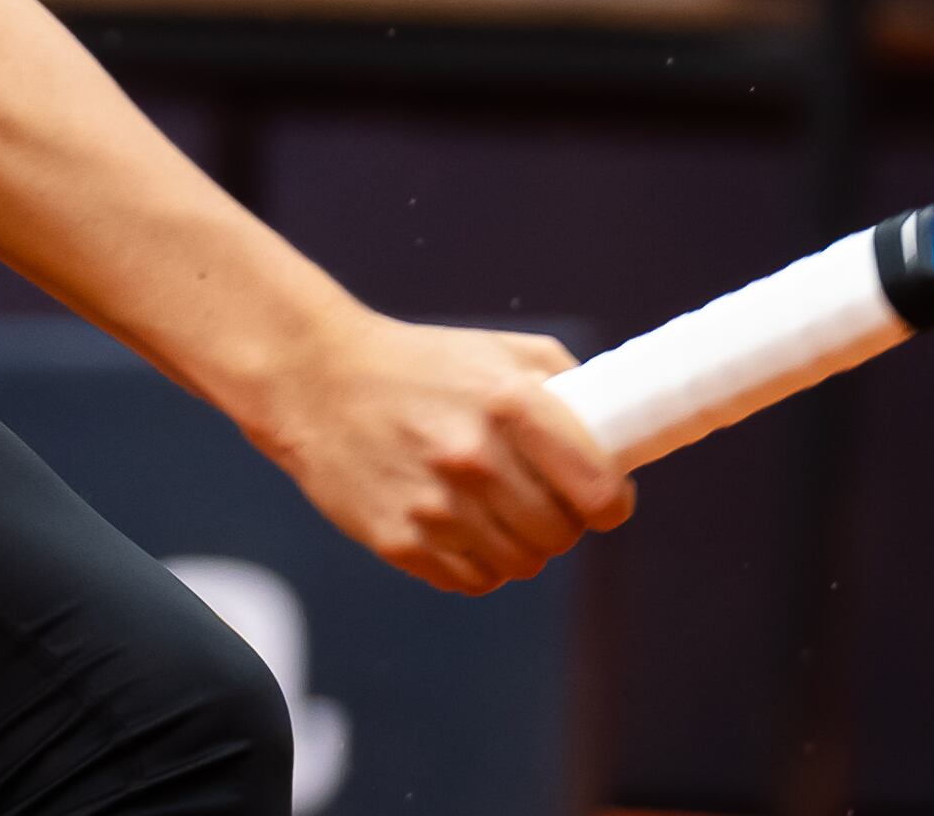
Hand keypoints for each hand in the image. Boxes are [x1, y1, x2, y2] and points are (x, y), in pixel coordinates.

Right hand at [235, 308, 634, 592]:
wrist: (316, 381)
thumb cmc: (418, 365)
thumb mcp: (499, 352)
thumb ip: (566, 388)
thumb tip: (616, 438)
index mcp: (508, 403)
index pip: (598, 490)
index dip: (611, 503)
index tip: (605, 501)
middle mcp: (474, 458)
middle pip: (561, 535)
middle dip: (563, 524)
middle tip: (544, 502)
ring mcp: (435, 506)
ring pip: (520, 564)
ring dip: (520, 546)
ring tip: (496, 512)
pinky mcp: (399, 541)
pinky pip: (471, 581)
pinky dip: (477, 563)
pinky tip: (459, 526)